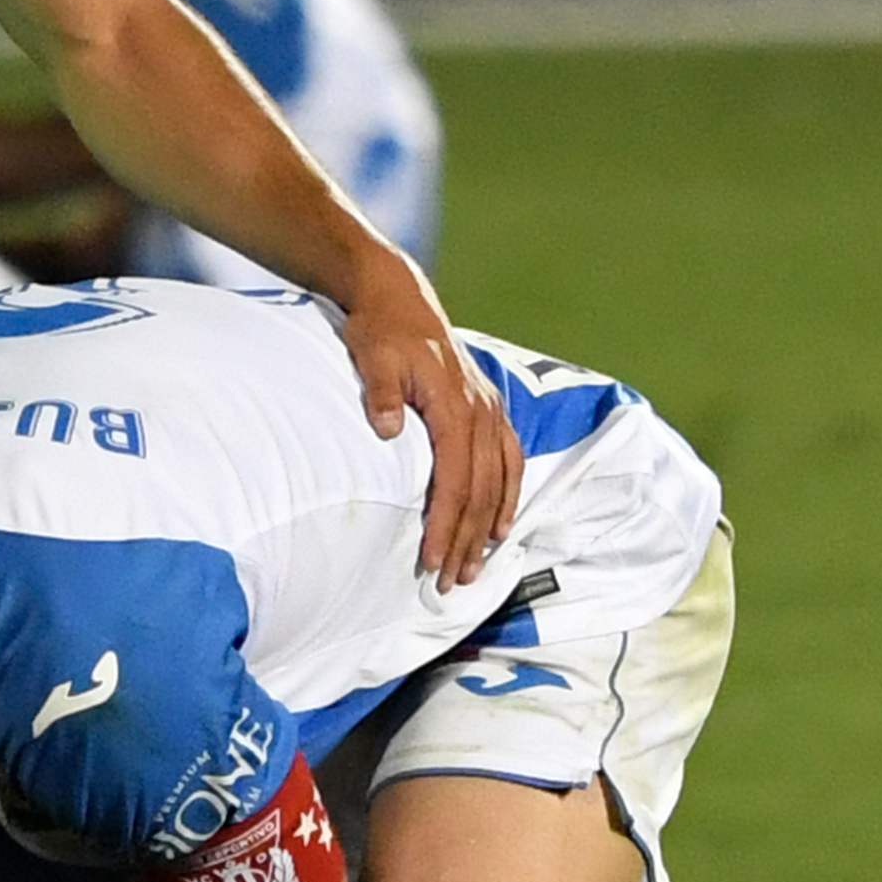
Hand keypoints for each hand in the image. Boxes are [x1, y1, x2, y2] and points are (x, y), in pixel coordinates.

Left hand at [335, 262, 514, 593]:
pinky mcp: (490, 409)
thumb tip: (387, 429)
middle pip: (479, 491)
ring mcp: (490, 410)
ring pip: (499, 481)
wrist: (399, 298)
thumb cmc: (381, 332)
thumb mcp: (372, 357)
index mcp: (454, 407)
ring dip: (488, 528)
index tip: (431, 560)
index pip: (454, 481)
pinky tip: (500, 528)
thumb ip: (380, 393)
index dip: (445, 525)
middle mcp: (481, 412)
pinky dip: (507, 497)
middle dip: (466, 541)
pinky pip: (509, 461)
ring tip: (476, 569)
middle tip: (452, 583)